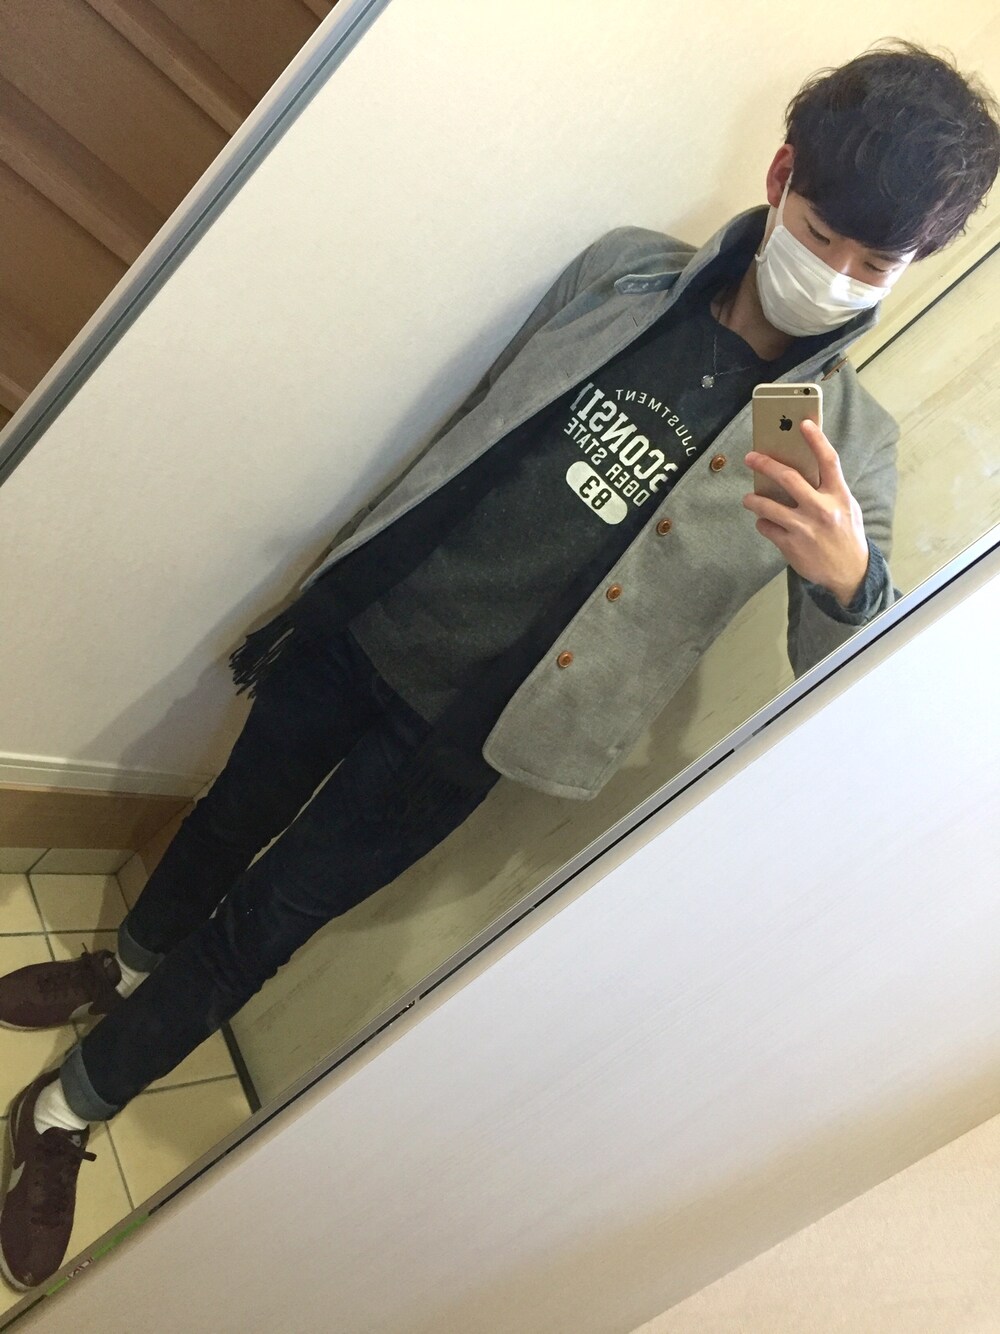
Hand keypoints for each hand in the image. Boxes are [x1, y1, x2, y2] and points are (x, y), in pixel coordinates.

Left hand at [743, 420, 868, 606]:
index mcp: (839, 496)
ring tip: (749, 498)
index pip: (828, 461)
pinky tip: (765, 522)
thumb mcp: (846, 507)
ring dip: (753, 500)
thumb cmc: (847, 535)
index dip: (816, 439)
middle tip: (751, 457)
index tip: (802, 423)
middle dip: (766, 464)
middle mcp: (821, 509)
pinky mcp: (791, 545)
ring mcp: (804, 528)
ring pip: (768, 506)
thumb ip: (828, 489)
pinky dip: (763, 523)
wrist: (850, 573)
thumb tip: (803, 469)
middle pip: (789, 479)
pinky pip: (767, 527)